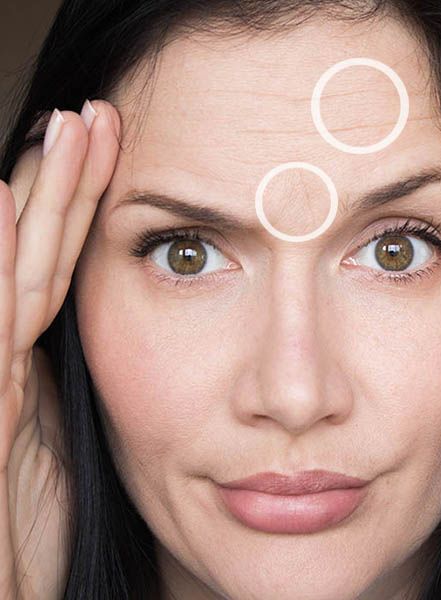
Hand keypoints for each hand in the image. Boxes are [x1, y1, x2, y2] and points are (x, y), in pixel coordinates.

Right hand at [0, 100, 119, 598]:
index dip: (77, 206)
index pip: (57, 267)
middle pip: (36, 255)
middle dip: (61, 185)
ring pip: (11, 278)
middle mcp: (2, 361)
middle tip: (93, 117)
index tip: (105, 148)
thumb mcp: (58, 446)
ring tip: (59, 133)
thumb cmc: (27, 532)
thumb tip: (114, 339)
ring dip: (34, 203)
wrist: (3, 589)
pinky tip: (0, 206)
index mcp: (29, 365)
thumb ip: (76, 388)